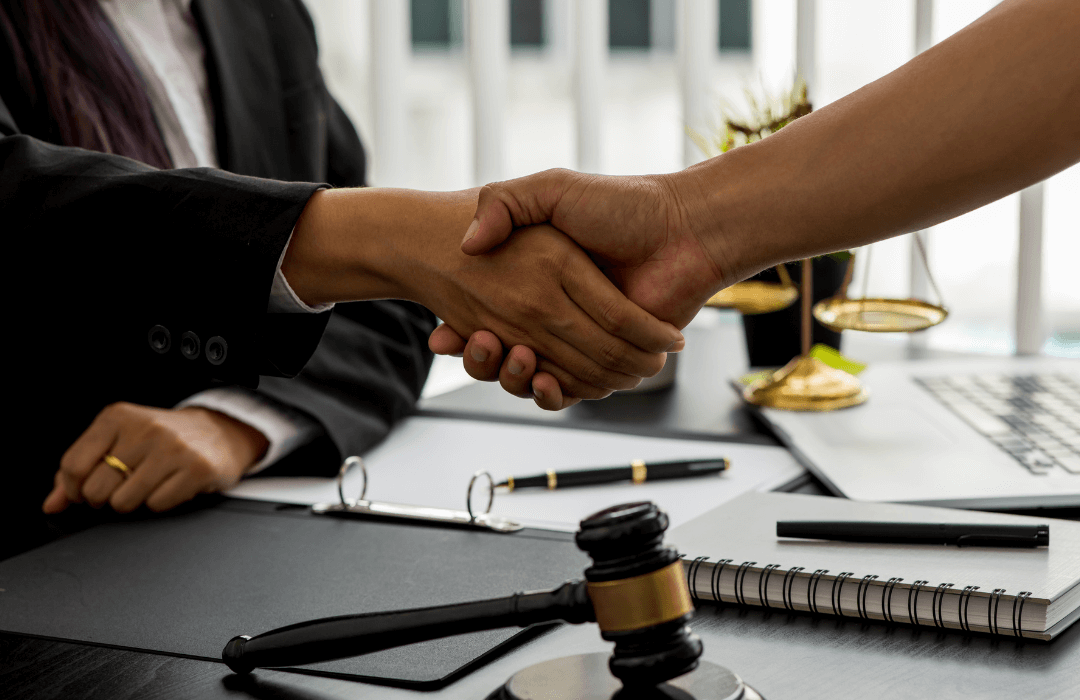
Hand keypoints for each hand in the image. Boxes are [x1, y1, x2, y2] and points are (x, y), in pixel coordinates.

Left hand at [43, 403, 268, 514]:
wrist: (220, 433)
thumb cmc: (163, 440)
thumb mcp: (119, 441)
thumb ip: (82, 470)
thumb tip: (52, 504)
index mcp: (118, 417)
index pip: (73, 465)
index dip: (74, 489)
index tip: (86, 490)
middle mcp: (145, 429)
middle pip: (97, 489)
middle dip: (105, 498)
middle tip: (122, 487)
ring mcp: (172, 448)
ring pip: (124, 501)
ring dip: (133, 502)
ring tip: (148, 485)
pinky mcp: (196, 468)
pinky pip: (157, 505)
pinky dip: (160, 502)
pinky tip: (170, 485)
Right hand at [428, 169, 724, 402]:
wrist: (685, 229)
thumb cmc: (622, 204)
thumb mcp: (554, 189)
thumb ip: (507, 203)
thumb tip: (468, 243)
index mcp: (537, 279)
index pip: (485, 316)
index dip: (460, 333)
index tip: (441, 337)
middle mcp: (554, 312)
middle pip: (503, 354)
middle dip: (482, 359)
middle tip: (478, 342)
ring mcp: (581, 338)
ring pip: (532, 377)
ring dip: (515, 378)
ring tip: (514, 357)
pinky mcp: (609, 360)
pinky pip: (574, 389)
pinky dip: (557, 392)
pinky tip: (544, 379)